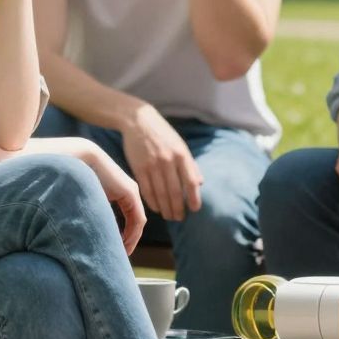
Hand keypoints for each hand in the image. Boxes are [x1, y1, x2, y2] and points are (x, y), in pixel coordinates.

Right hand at [40, 138, 146, 253]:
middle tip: (118, 257)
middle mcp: (127, 192)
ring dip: (130, 240)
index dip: (121, 237)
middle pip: (132, 223)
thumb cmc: (75, 176)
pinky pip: (137, 219)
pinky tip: (124, 245)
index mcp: (117, 192)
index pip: (125, 219)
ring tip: (121, 254)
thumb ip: (90, 213)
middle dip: (126, 241)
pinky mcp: (131, 193)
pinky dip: (132, 234)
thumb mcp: (86, 199)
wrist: (78, 157)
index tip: (112, 250)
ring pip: (136, 223)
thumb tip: (80, 232)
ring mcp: (131, 192)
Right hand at [121, 102, 204, 220]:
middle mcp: (167, 160)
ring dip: (165, 209)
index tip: (194, 209)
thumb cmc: (163, 134)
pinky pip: (147, 190)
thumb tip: (200, 183)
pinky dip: (152, 202)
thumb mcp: (180, 144)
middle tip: (179, 218)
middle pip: (174, 192)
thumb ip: (190, 164)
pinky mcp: (138, 167)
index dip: (194, 198)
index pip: (190, 182)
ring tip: (169, 216)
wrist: (138, 120)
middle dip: (178, 209)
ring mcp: (152, 164)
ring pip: (160, 194)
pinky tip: (156, 208)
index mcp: (181, 154)